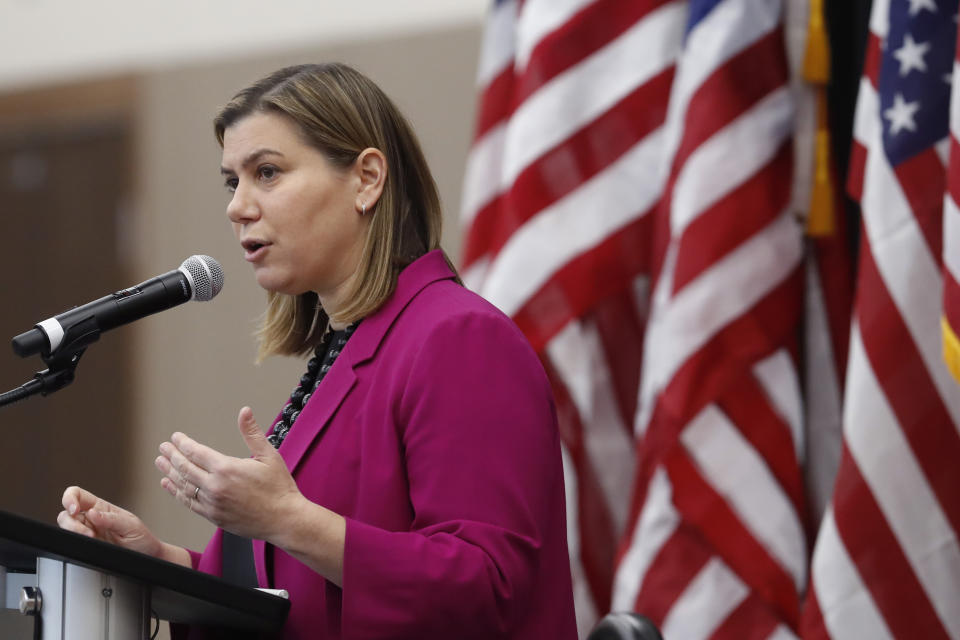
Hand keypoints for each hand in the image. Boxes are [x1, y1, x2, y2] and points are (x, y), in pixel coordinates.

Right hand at [57, 487, 187, 565]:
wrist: (147, 556)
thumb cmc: (142, 538)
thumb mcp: (131, 525)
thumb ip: (112, 519)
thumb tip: (93, 513)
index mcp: (101, 507)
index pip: (77, 495)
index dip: (70, 498)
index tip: (75, 509)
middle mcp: (91, 519)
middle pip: (66, 514)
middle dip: (72, 524)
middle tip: (88, 533)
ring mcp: (88, 533)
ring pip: (66, 528)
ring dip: (74, 533)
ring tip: (92, 539)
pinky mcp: (87, 547)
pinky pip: (73, 543)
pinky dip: (76, 544)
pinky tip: (90, 545)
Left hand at [155, 407, 303, 540]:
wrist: (284, 519)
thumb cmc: (279, 488)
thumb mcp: (269, 456)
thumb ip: (252, 433)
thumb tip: (244, 412)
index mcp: (227, 469)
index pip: (196, 452)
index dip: (183, 443)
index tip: (176, 437)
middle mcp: (215, 486)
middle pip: (185, 468)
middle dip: (172, 455)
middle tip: (163, 447)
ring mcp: (212, 503)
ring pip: (183, 486)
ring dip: (169, 472)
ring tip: (160, 462)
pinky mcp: (213, 517)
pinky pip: (189, 502)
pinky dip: (176, 492)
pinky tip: (168, 485)